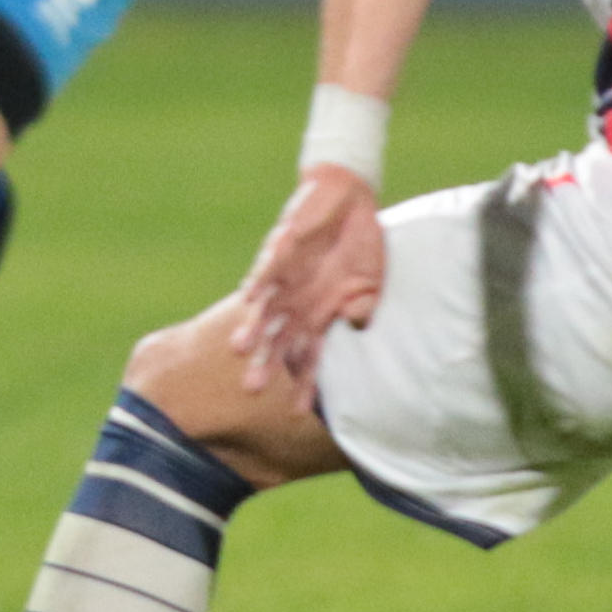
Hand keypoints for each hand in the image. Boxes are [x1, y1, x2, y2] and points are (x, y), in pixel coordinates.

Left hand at [228, 166, 382, 390]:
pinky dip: (259, 284)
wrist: (348, 199)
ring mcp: (287, 278)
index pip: (309, 355)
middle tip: (251, 389)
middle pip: (278, 339)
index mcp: (320, 314)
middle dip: (266, 363)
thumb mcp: (371, 280)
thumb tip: (357, 324)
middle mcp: (299, 301)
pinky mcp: (282, 251)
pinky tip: (248, 300)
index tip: (296, 412)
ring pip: (265, 310)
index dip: (303, 382)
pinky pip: (268, 270)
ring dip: (253, 328)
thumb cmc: (360, 246)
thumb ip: (365, 304)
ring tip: (239, 349)